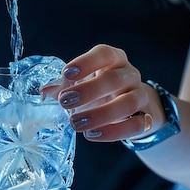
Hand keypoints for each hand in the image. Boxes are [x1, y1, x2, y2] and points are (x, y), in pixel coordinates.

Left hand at [42, 44, 162, 141]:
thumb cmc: (102, 89)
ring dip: (101, 115)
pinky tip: (93, 135)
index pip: (104, 54)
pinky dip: (114, 132)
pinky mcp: (146, 118)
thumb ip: (66, 84)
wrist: (135, 106)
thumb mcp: (87, 81)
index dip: (86, 62)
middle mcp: (129, 74)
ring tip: (76, 123)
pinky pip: (136, 125)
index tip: (66, 73)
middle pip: (114, 79)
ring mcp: (140, 95)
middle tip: (65, 102)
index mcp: (114, 59)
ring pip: (128, 103)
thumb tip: (43, 91)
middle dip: (88, 91)